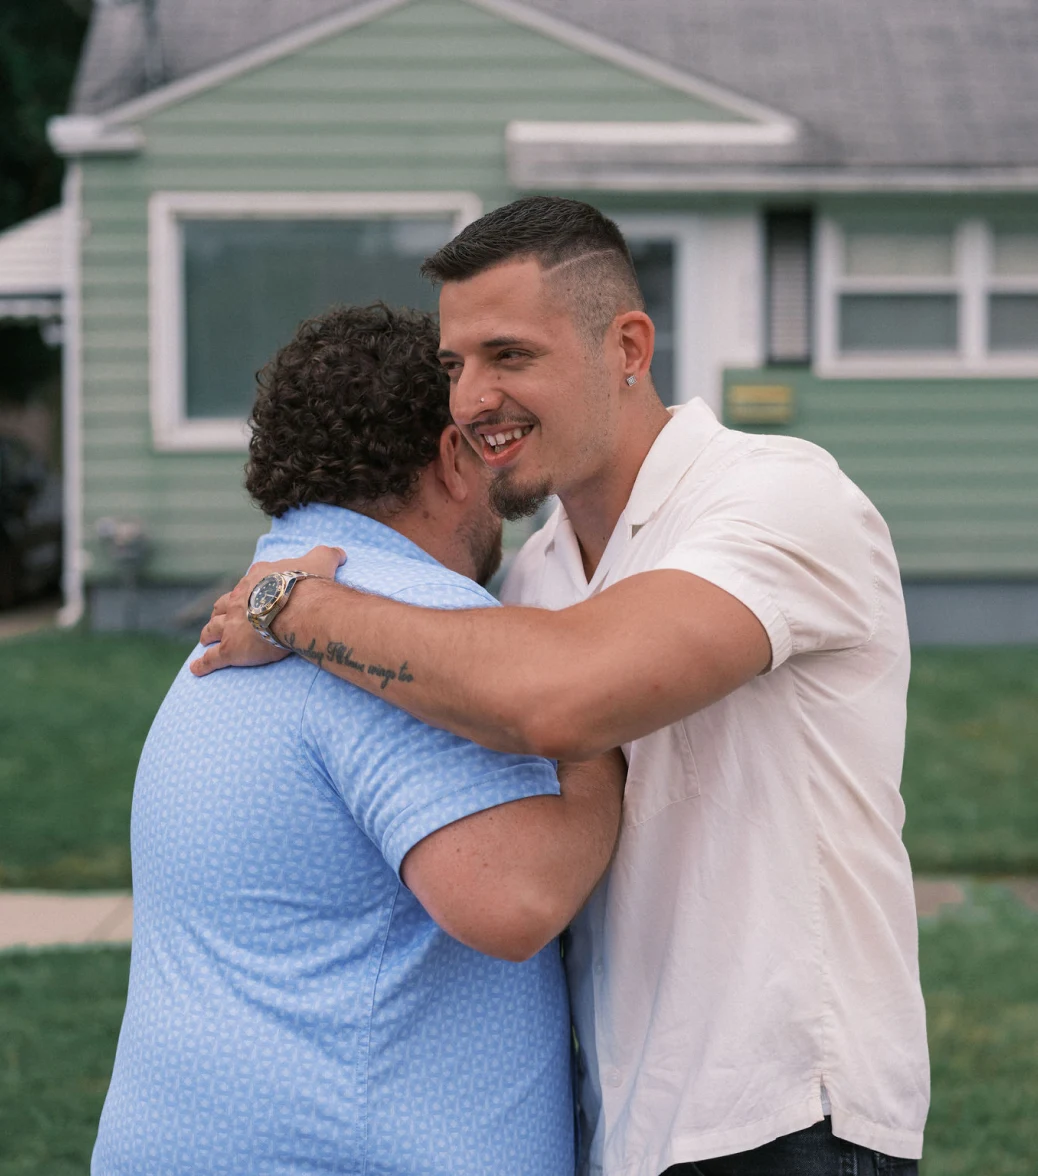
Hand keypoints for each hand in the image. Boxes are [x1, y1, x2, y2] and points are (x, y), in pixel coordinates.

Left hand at [189, 545, 344, 677]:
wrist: (295, 607)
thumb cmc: (307, 584)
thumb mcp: (321, 560)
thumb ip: (328, 555)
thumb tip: (340, 553)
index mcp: (257, 578)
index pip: (248, 583)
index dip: (248, 590)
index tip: (250, 596)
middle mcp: (238, 598)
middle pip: (223, 604)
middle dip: (221, 611)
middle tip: (221, 618)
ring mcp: (231, 624)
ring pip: (213, 628)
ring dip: (208, 633)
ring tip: (206, 639)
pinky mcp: (231, 648)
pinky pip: (212, 659)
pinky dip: (203, 664)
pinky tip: (196, 669)